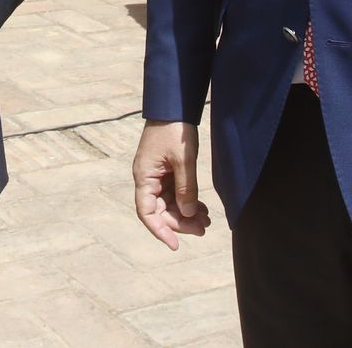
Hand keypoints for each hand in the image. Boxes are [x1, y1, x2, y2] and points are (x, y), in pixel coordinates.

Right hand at [132, 120, 210, 249]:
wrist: (174, 106)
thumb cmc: (175, 130)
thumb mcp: (184, 160)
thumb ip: (186, 189)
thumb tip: (187, 215)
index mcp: (144, 176)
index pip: (146, 213)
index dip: (160, 231)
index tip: (176, 245)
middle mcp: (147, 179)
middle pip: (160, 211)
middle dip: (180, 222)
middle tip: (203, 229)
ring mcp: (157, 175)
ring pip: (169, 204)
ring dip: (186, 214)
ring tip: (206, 220)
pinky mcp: (166, 171)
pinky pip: (174, 193)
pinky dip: (187, 202)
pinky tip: (202, 209)